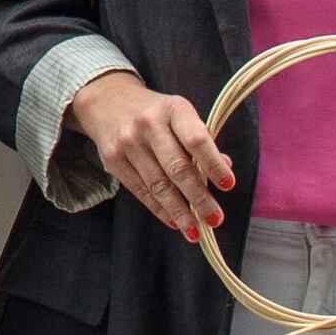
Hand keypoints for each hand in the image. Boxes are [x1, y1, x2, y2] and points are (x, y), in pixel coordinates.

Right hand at [73, 73, 236, 240]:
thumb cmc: (156, 113)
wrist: (107, 102)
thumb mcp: (180, 115)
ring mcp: (127, 142)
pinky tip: (174, 222)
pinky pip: (140, 190)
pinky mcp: (112, 159)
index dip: (213, 163)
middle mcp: (148, 124)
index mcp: (173, 109)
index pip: (196, 139)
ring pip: (158, 185)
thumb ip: (201, 140)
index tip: (228, 185)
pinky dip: (160, 209)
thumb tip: (225, 168)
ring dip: (180, 212)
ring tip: (195, 231)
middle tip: (215, 219)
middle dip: (198, 198)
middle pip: (177, 167)